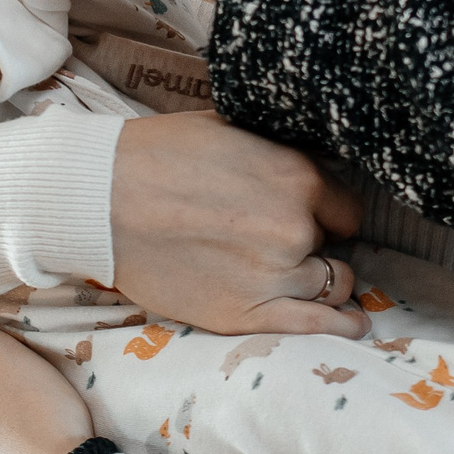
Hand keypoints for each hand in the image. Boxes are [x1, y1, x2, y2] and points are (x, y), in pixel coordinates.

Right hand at [110, 113, 364, 338]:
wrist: (101, 199)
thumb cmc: (157, 155)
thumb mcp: (231, 129)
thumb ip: (278, 153)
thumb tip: (308, 163)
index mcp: (296, 177)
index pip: (345, 206)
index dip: (325, 210)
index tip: (307, 213)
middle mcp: (294, 228)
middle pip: (332, 244)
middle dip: (312, 241)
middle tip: (277, 237)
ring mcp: (273, 274)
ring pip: (330, 283)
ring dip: (317, 277)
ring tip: (298, 274)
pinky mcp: (246, 313)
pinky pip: (315, 324)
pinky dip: (340, 323)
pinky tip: (353, 322)